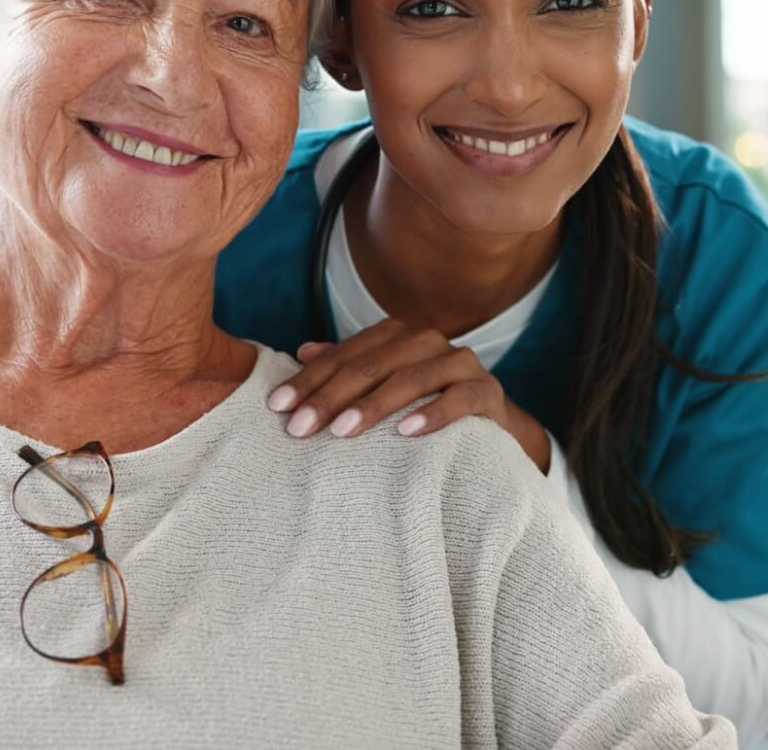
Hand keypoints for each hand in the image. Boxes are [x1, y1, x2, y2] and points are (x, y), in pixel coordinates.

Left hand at [265, 320, 551, 472]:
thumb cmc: (423, 404)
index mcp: (396, 335)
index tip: (277, 406)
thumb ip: (347, 367)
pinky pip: (460, 399)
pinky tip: (406, 432)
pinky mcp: (487, 390)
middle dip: (330, 396)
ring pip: (411, 377)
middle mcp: (427, 340)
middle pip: (371, 365)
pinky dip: (433, 414)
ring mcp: (460, 363)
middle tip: (300, 427)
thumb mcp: (382, 386)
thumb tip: (303, 352)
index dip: (308, 379)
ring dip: (374, 405)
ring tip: (342, 431)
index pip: (344, 354)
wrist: (491, 426)